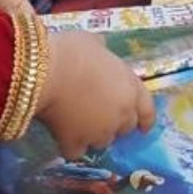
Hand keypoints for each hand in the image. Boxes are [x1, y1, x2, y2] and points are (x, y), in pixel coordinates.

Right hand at [35, 31, 155, 157]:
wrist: (45, 72)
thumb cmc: (71, 51)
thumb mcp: (93, 42)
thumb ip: (102, 51)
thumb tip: (100, 48)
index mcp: (130, 88)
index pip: (147, 110)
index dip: (145, 119)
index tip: (143, 126)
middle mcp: (121, 114)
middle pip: (125, 128)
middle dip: (115, 124)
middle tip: (99, 114)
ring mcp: (99, 132)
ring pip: (102, 142)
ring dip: (94, 135)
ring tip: (77, 123)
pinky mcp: (76, 143)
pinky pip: (76, 151)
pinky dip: (70, 145)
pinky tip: (61, 136)